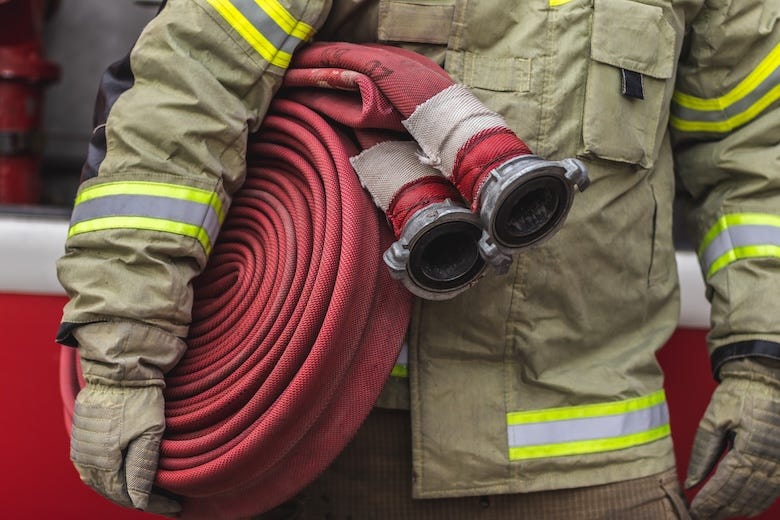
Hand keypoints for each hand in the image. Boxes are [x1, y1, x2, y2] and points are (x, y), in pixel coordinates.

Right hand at [70, 383, 180, 515]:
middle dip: (138, 500)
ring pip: (100, 482)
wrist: (117, 371)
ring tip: (146, 493)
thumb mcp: (150, 433)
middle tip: (164, 501)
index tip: (174, 507)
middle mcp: (87, 459)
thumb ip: (142, 469)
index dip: (154, 504)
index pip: (129, 495)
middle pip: (112, 492)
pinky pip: (91, 468)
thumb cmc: (138, 398)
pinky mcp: (79, 438)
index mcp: (104, 461)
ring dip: (121, 491)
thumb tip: (139, 502)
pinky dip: (109, 477)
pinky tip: (122, 476)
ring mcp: (80, 449)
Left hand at [685, 358, 779, 518]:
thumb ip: (703, 453)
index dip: (712, 500)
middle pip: (744, 493)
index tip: (696, 510)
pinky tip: (747, 507)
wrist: (766, 379)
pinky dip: (760, 500)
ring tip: (720, 514)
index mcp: (750, 447)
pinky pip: (775, 488)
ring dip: (740, 507)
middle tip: (704, 516)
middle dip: (723, 508)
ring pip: (761, 495)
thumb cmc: (738, 396)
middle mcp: (770, 459)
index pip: (727, 484)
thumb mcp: (714, 419)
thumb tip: (691, 482)